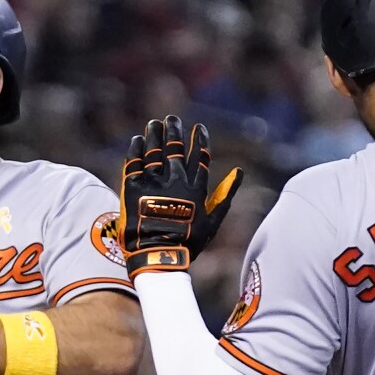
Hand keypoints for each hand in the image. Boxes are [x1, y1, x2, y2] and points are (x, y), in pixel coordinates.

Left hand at [119, 114, 242, 277]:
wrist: (158, 255)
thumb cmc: (188, 242)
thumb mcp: (213, 221)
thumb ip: (225, 195)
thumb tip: (239, 171)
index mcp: (196, 188)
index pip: (200, 157)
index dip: (200, 140)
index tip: (199, 128)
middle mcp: (176, 180)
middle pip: (176, 148)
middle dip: (175, 131)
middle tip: (172, 119)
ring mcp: (154, 182)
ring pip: (155, 150)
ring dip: (155, 134)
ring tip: (154, 123)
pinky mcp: (134, 186)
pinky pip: (135, 162)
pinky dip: (136, 149)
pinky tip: (137, 140)